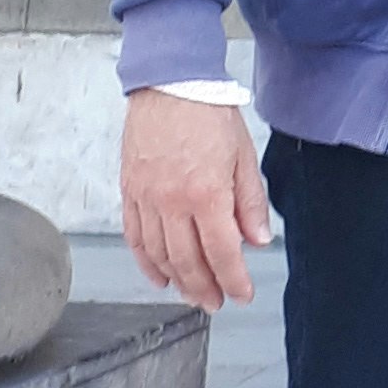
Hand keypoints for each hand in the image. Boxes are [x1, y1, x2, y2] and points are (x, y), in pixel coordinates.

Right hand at [120, 90, 274, 309]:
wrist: (169, 85)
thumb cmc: (209, 113)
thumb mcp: (243, 156)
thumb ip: (250, 202)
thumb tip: (258, 240)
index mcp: (206, 193)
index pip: (222, 251)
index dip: (233, 279)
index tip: (242, 294)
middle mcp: (172, 202)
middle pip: (188, 261)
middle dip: (205, 288)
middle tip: (216, 302)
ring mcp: (146, 199)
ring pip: (159, 255)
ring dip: (177, 280)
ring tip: (192, 293)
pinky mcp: (129, 192)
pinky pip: (135, 237)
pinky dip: (146, 262)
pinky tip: (159, 275)